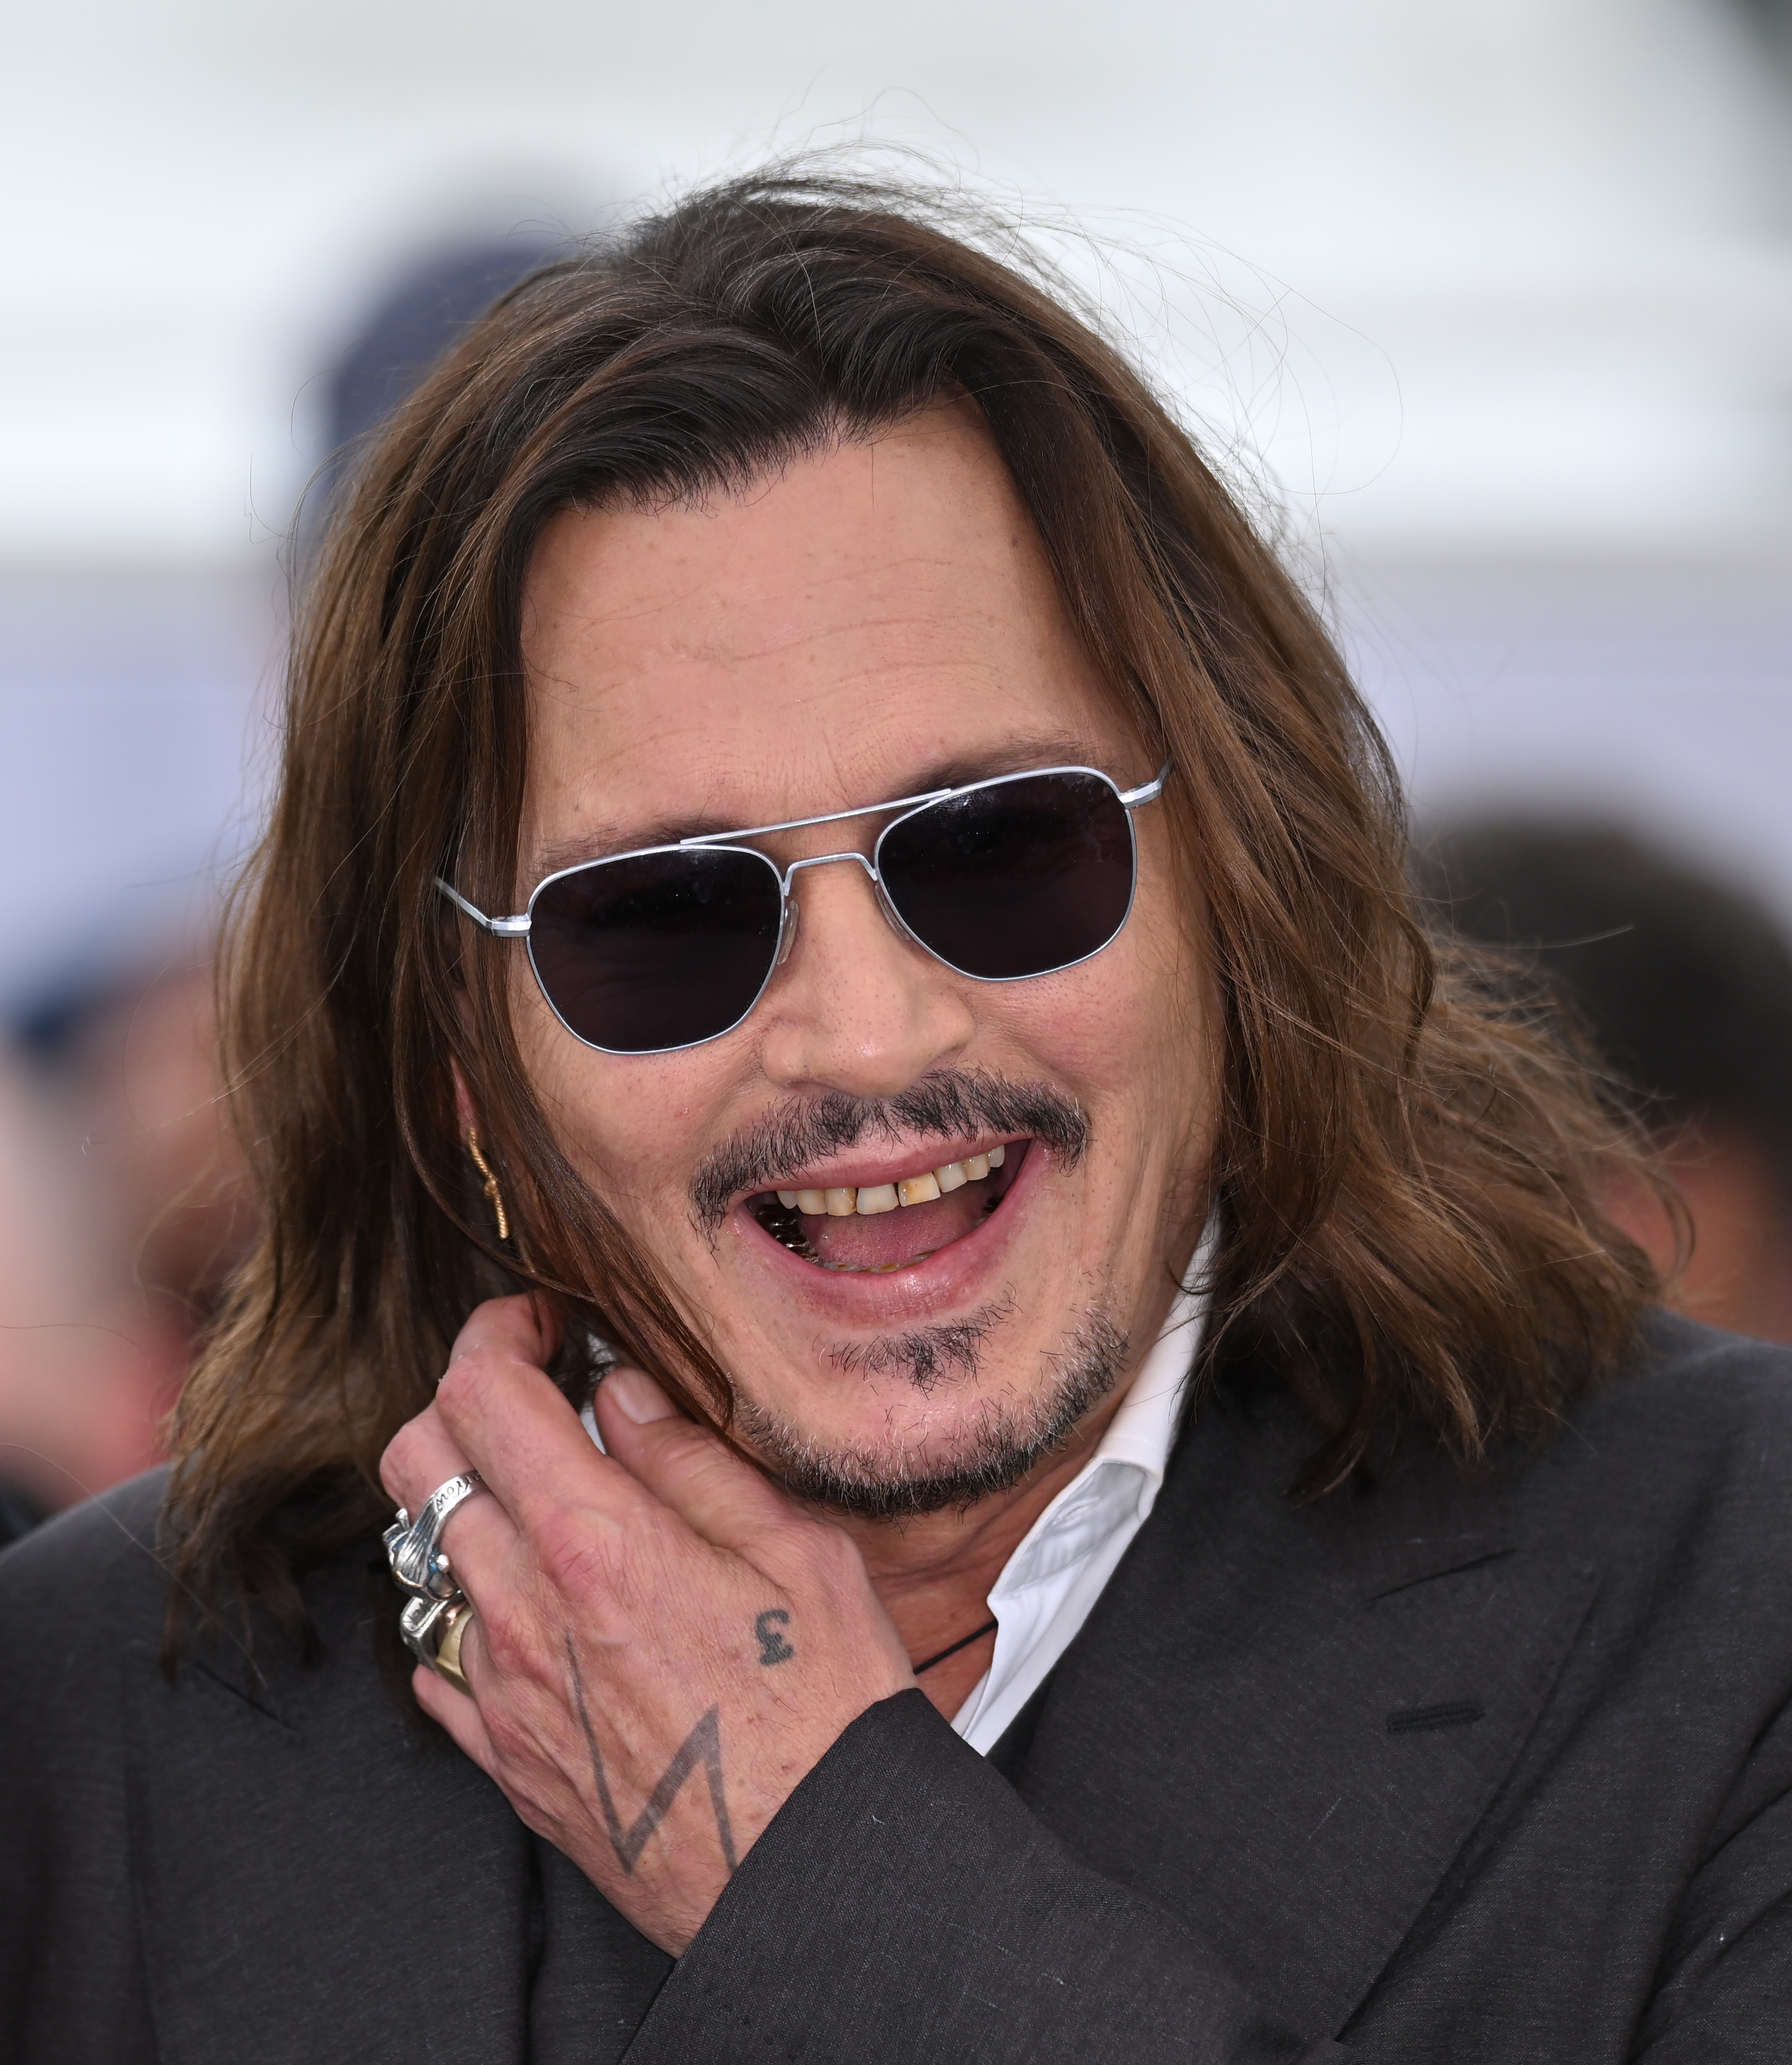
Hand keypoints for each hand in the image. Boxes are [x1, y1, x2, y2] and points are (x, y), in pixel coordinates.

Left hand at [379, 1296, 915, 1953]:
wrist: (812, 1876)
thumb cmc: (826, 1711)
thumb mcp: (796, 1550)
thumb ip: (692, 1460)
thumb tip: (622, 1389)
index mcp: (597, 1541)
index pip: (481, 1393)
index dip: (495, 1331)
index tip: (538, 1322)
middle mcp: (523, 1611)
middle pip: (418, 1461)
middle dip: (461, 1403)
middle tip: (533, 1398)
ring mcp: (500, 1690)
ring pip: (418, 1556)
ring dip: (465, 1504)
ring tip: (546, 1502)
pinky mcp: (503, 1756)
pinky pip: (434, 1660)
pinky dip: (467, 1609)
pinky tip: (536, 1607)